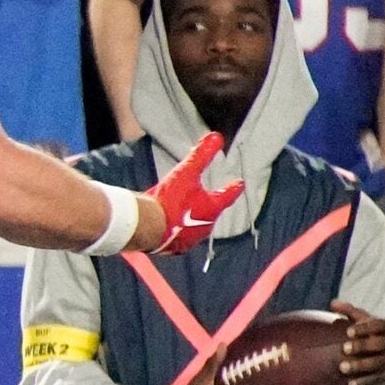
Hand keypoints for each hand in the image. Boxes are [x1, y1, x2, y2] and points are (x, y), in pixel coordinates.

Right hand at [144, 132, 242, 254]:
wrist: (146, 227)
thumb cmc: (168, 200)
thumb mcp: (185, 173)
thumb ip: (201, 155)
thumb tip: (216, 136)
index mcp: (212, 208)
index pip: (228, 195)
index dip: (233, 187)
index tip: (238, 183)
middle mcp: (206, 226)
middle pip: (211, 212)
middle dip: (208, 204)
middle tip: (204, 197)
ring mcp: (191, 239)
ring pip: (196, 226)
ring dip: (192, 218)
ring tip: (182, 212)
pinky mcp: (176, 248)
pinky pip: (181, 238)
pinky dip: (178, 230)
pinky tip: (170, 226)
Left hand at [331, 298, 384, 384]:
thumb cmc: (372, 333)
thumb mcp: (364, 321)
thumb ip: (350, 311)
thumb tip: (333, 303)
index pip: (382, 324)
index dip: (366, 327)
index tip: (348, 331)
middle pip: (382, 343)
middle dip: (363, 346)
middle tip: (343, 349)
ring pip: (381, 362)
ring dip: (361, 365)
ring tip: (342, 368)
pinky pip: (380, 378)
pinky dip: (365, 381)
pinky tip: (350, 384)